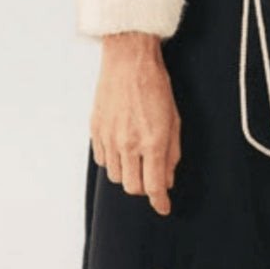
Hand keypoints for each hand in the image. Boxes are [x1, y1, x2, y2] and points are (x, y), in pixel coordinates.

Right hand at [90, 32, 180, 215]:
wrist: (128, 60)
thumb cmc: (156, 86)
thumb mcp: (174, 119)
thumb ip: (171, 152)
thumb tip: (167, 179)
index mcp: (152, 141)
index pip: (155, 186)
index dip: (161, 202)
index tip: (164, 208)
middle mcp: (128, 144)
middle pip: (133, 187)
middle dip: (145, 188)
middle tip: (152, 177)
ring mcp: (109, 138)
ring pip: (116, 176)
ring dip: (128, 173)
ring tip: (137, 156)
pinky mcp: (96, 130)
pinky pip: (102, 160)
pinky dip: (113, 160)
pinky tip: (122, 147)